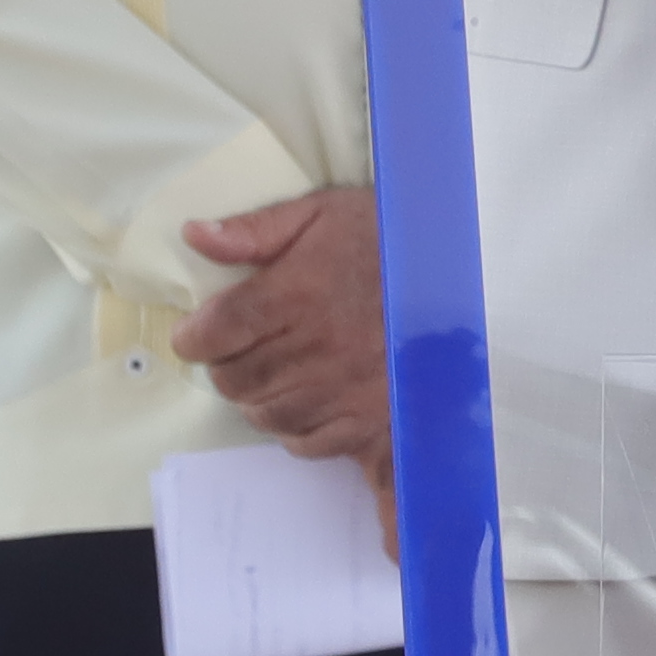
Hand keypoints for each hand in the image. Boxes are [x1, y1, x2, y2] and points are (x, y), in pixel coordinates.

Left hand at [176, 184, 393, 533]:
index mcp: (298, 294)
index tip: (193, 335)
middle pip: (238, 379)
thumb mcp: (322, 212)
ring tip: (268, 377)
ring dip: (256, 399)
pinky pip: (312, 443)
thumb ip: (255, 229)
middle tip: (233, 352)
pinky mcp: (373, 421)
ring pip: (269, 414)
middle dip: (225, 367)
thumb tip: (193, 235)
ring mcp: (345, 391)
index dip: (194, 338)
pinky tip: (303, 407)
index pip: (220, 330)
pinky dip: (296, 431)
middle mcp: (317, 349)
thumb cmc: (388, 238)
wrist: (462, 273)